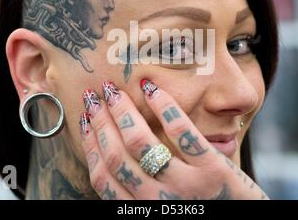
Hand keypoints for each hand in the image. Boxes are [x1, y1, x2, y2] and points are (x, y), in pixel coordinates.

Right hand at [79, 79, 268, 199]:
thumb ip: (140, 193)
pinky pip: (181, 133)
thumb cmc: (198, 211)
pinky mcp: (213, 170)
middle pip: (116, 156)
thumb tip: (112, 157)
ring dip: (123, 112)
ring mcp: (186, 186)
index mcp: (141, 212)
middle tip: (93, 97)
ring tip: (114, 90)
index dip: (89, 144)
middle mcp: (158, 202)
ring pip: (141, 143)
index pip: (103, 177)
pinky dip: (164, 107)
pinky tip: (153, 89)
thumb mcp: (162, 209)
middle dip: (100, 122)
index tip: (85, 119)